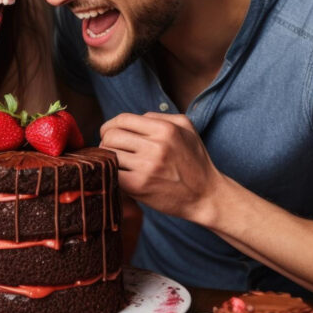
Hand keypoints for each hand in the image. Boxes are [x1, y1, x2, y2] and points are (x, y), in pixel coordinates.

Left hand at [99, 112, 221, 224]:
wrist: (206, 196)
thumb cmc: (194, 160)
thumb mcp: (186, 129)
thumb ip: (159, 117)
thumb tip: (133, 119)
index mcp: (165, 129)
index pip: (122, 119)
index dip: (110, 126)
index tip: (109, 134)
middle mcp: (156, 146)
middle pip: (111, 136)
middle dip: (106, 142)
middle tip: (111, 150)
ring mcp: (147, 166)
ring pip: (108, 154)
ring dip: (108, 159)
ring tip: (116, 163)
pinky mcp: (139, 186)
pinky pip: (112, 173)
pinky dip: (111, 174)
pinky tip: (118, 176)